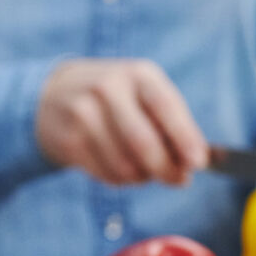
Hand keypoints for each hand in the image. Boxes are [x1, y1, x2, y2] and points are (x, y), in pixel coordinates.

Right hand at [37, 59, 208, 185]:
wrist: (56, 95)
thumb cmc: (117, 100)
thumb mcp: (145, 95)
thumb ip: (171, 125)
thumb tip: (193, 164)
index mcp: (138, 75)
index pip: (166, 108)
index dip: (185, 138)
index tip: (198, 163)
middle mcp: (109, 89)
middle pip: (144, 143)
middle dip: (166, 169)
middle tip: (178, 180)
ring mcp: (84, 114)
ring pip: (126, 166)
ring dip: (142, 178)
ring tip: (144, 170)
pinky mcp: (70, 141)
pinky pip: (107, 176)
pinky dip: (121, 180)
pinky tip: (119, 167)